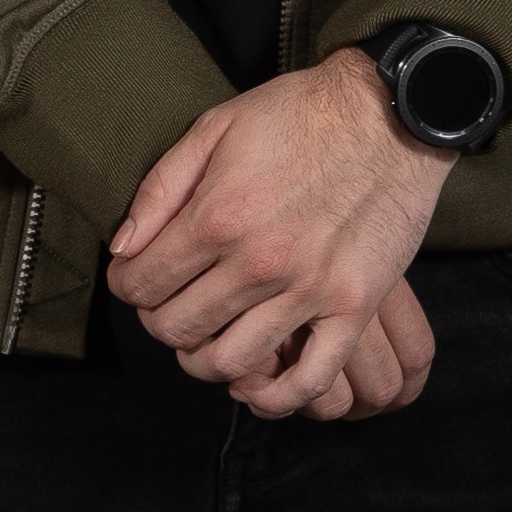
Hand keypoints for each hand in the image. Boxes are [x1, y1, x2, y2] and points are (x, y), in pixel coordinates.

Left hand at [104, 51, 454, 420]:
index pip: (142, 284)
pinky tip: (255, 382)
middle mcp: (258, 262)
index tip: (135, 278)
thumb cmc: (297, 115)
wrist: (390, 115)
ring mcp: (309, 290)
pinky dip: (275, 396)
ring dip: (204, 360)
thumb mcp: (214, 128)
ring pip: (232, 362)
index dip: (127, 285)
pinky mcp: (353, 306)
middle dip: (159, 321)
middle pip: (179, 328)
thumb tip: (121, 248)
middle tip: (168, 305)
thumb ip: (160, 190)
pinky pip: (310, 379)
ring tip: (206, 337)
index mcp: (217, 216)